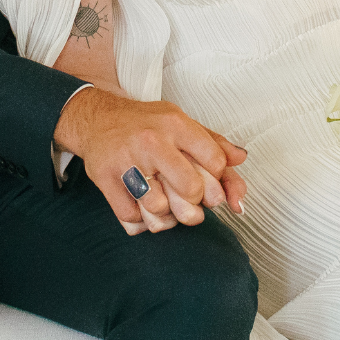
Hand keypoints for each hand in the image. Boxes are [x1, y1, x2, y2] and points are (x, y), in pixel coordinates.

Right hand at [54, 87, 247, 233]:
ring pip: (159, 209)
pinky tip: (143, 207)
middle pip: (190, 190)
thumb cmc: (147, 125)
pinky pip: (132, 217)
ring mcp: (126, 160)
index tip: (207, 180)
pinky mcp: (105, 178)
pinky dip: (141, 221)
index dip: (217, 180)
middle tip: (188, 199)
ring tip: (165, 206)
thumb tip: (242, 159)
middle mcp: (151, 140)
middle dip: (194, 202)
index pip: (215, 163)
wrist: (97, 118)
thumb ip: (215, 143)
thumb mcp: (182, 124)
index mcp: (175, 124)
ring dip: (166, 216)